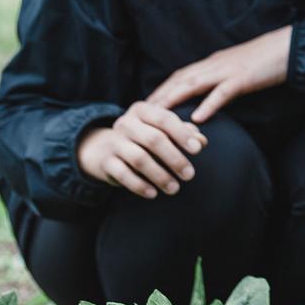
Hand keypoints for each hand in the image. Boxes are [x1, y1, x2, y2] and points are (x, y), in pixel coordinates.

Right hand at [77, 101, 207, 198]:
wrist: (102, 148)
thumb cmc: (143, 138)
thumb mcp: (162, 131)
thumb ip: (183, 134)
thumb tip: (202, 141)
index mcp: (142, 110)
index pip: (165, 119)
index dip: (182, 134)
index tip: (198, 150)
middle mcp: (126, 123)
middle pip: (154, 139)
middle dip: (175, 158)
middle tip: (190, 175)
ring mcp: (113, 142)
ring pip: (139, 159)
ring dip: (159, 175)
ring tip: (174, 189)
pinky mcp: (105, 161)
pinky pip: (123, 174)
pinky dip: (139, 185)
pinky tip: (153, 194)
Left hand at [147, 26, 291, 122]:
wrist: (289, 47)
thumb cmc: (267, 59)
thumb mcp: (239, 68)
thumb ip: (222, 79)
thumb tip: (210, 95)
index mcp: (213, 62)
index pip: (180, 76)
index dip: (161, 89)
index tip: (145, 105)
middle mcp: (215, 64)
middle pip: (179, 80)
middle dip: (158, 96)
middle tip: (139, 113)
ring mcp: (228, 70)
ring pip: (193, 85)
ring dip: (173, 100)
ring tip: (157, 116)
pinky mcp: (243, 78)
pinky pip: (222, 92)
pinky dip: (208, 104)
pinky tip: (198, 118)